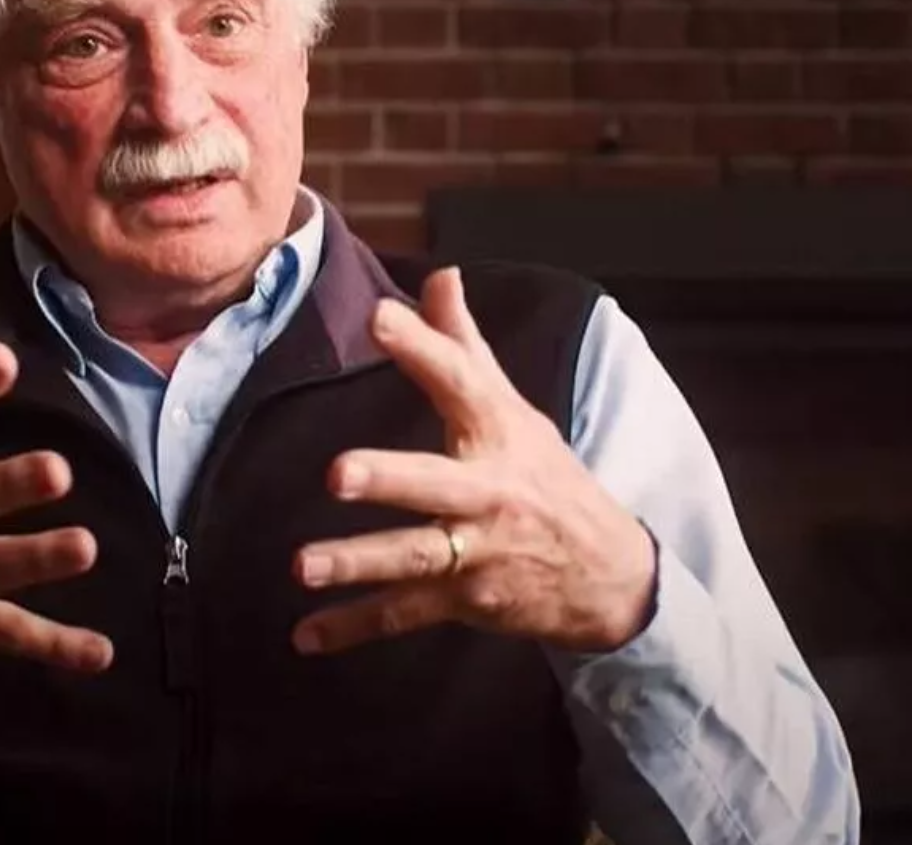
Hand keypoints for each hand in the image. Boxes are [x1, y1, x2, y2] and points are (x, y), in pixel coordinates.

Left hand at [292, 268, 656, 655]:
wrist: (610, 575)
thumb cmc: (546, 477)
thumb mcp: (513, 408)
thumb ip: (463, 345)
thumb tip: (439, 274)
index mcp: (496, 433)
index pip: (460, 381)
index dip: (422, 348)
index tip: (379, 318)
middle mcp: (488, 491)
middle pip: (435, 483)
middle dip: (389, 479)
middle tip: (337, 474)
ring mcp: (479, 550)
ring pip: (415, 556)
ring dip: (358, 564)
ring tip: (301, 566)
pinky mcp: (467, 599)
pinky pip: (405, 615)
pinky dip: (354, 627)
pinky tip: (306, 636)